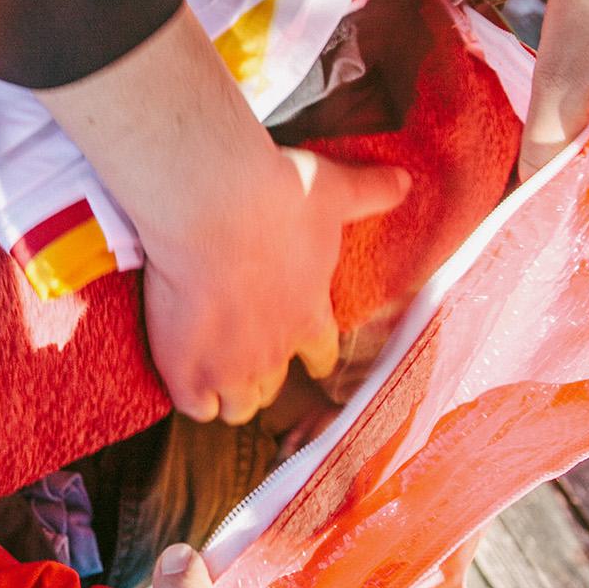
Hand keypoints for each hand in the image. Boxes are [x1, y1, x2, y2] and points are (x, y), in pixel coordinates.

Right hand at [138, 147, 409, 422]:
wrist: (213, 206)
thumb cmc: (274, 197)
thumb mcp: (333, 191)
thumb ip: (369, 193)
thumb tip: (404, 180)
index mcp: (309, 315)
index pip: (322, 357)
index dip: (311, 356)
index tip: (300, 352)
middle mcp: (275, 351)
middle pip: (273, 388)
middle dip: (261, 376)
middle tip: (242, 354)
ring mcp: (231, 367)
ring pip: (238, 407)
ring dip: (228, 394)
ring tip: (211, 376)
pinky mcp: (188, 370)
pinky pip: (196, 408)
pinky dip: (191, 397)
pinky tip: (184, 379)